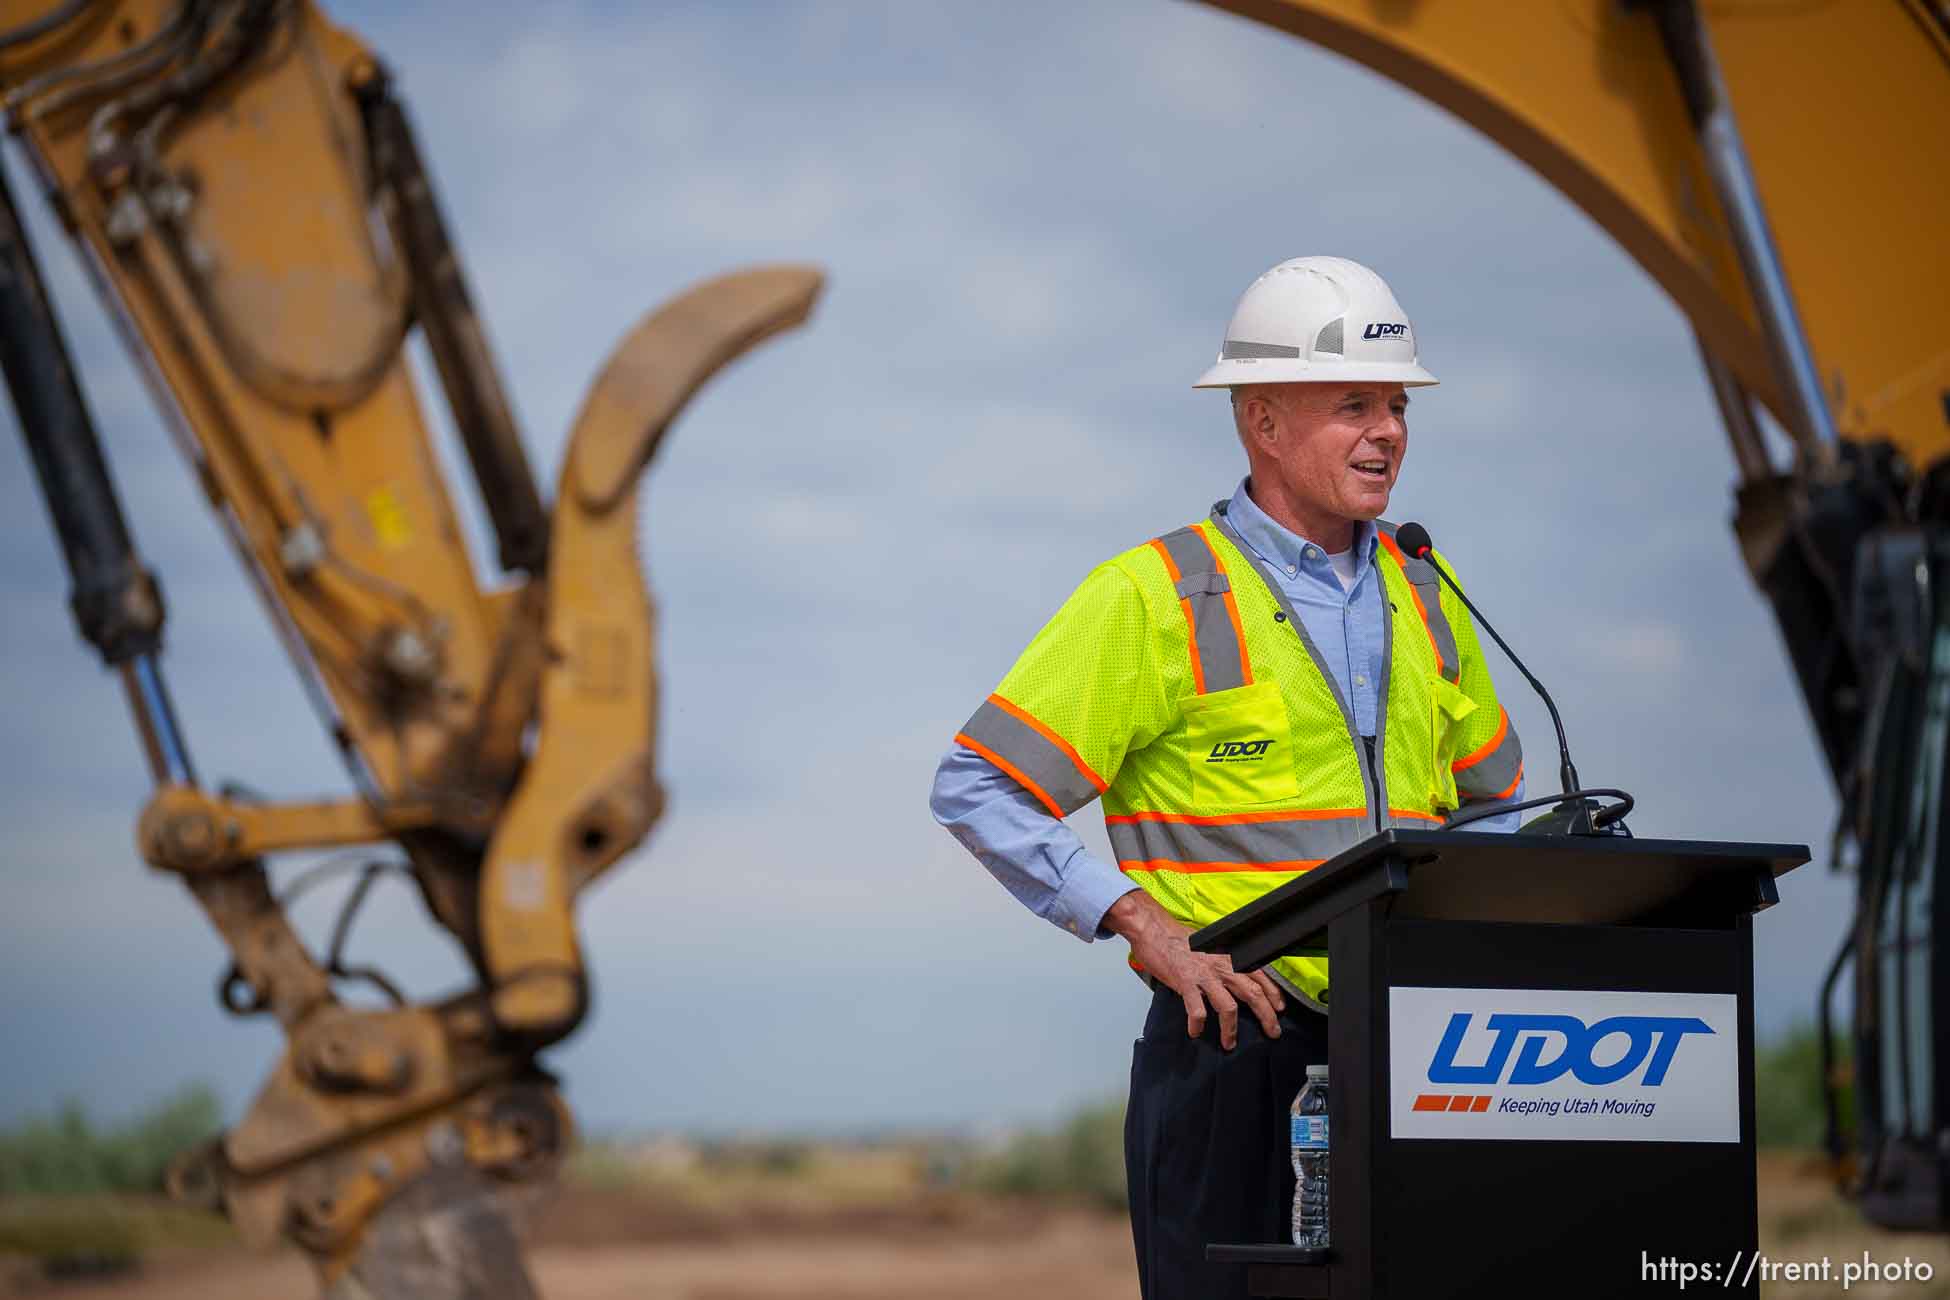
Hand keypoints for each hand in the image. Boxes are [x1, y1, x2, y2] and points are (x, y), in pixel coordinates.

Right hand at [1103, 889, 1283, 1049]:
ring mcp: (1204, 975)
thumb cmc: (1178, 938)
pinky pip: (1197, 1010)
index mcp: (1229, 955)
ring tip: (1229, 1043)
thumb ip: (1224, 961)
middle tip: (1273, 1032)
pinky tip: (1195, 1031)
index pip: (1260, 975)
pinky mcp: (1186, 982)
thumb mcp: (1210, 946)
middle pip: (1252, 993)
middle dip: (1266, 1016)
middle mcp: (1221, 965)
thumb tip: (1235, 977)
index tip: (1279, 1007)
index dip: (1274, 993)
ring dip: (1231, 1029)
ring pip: (1229, 1007)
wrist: (1153, 930)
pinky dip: (1197, 1024)